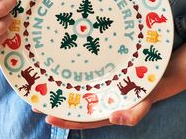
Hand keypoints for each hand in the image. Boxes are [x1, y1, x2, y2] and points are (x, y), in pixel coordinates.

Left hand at [44, 44, 185, 128]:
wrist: (153, 73)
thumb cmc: (147, 90)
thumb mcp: (143, 103)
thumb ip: (133, 114)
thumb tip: (114, 119)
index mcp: (104, 109)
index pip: (82, 118)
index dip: (65, 119)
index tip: (48, 116)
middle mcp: (97, 99)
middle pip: (73, 104)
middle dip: (55, 104)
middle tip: (35, 100)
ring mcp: (96, 86)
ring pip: (74, 91)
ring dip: (59, 89)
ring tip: (41, 85)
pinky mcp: (98, 74)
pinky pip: (82, 78)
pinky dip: (70, 76)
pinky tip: (60, 70)